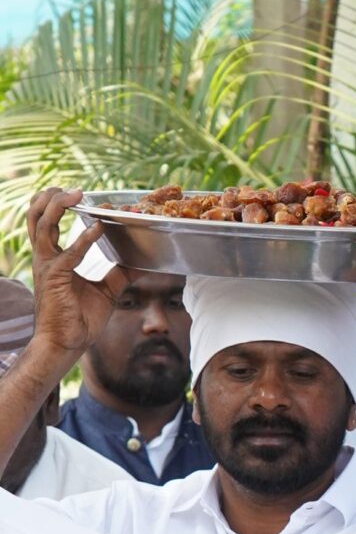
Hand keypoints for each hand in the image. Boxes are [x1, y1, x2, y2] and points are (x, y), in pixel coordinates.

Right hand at [24, 186, 128, 364]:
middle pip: (35, 215)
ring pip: (41, 224)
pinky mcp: (54, 278)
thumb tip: (141, 264)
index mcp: (53, 257)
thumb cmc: (79, 320)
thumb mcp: (106, 291)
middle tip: (72, 189)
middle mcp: (45, 257)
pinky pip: (67, 254)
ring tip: (76, 195)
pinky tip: (98, 229)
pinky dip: (83, 240)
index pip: (48, 222)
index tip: (80, 196)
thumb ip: (119, 274)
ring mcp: (46, 266)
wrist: (66, 344)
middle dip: (49, 197)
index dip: (59, 205)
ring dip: (57, 206)